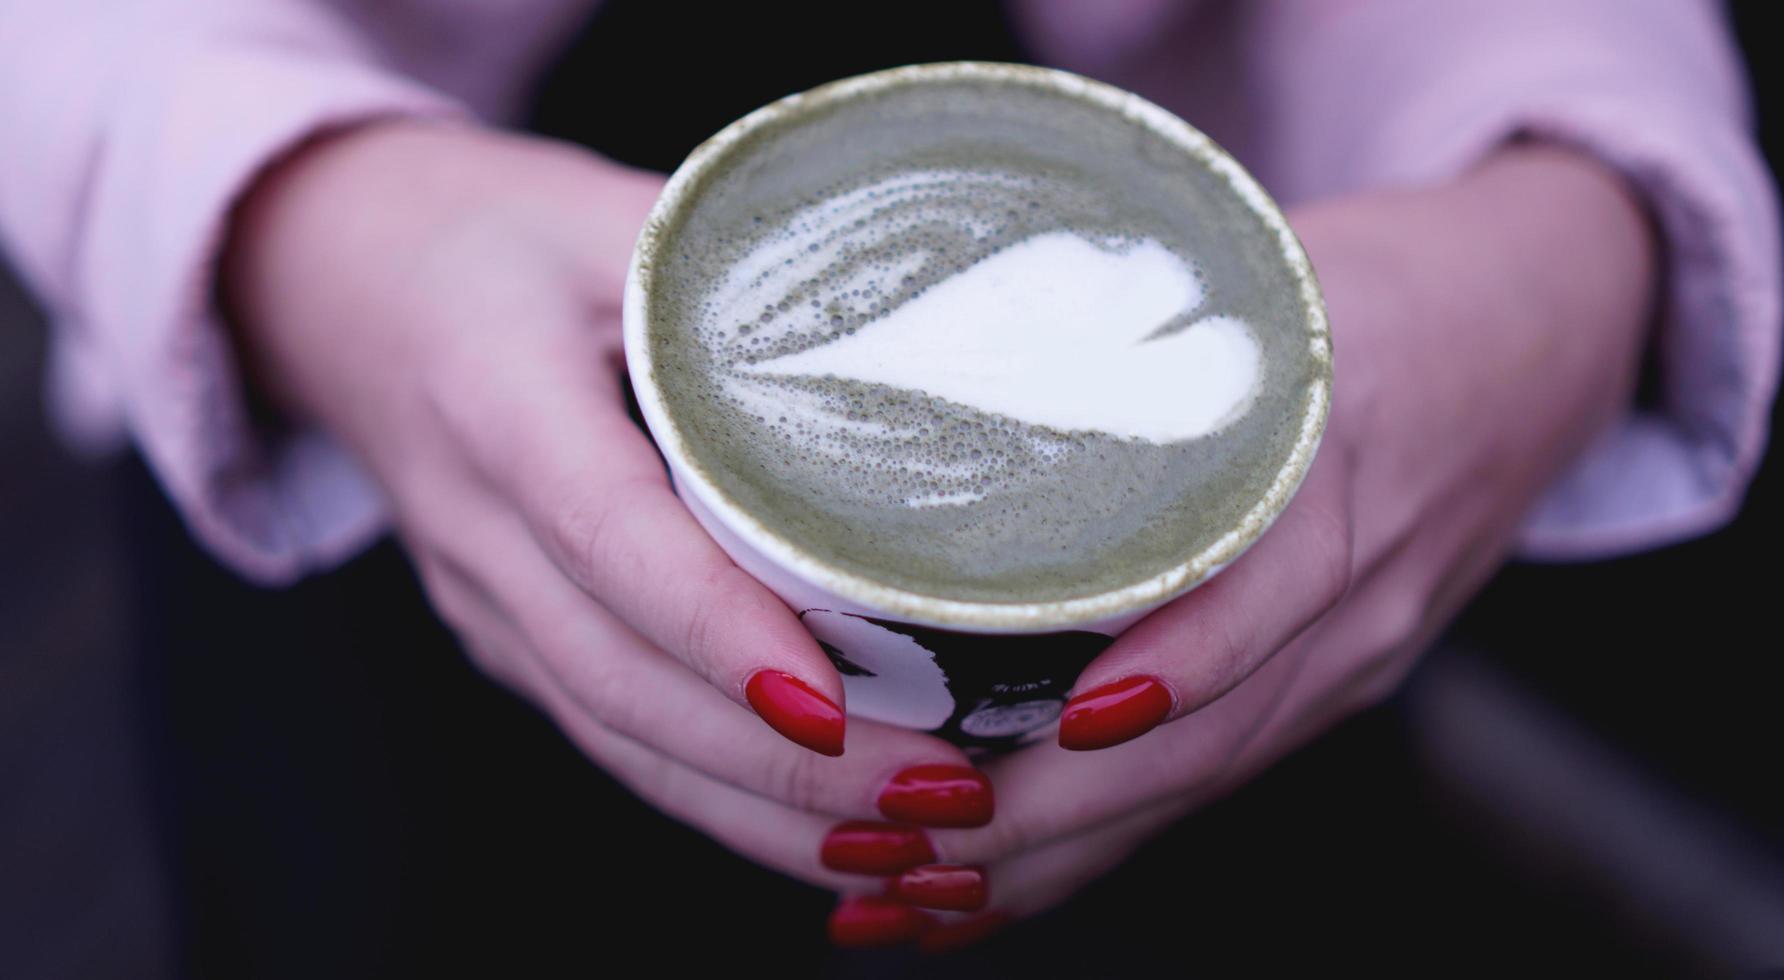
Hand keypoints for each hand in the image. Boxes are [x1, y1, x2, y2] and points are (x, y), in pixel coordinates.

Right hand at [222, 121, 1003, 892]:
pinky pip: (611, 738)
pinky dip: (718, 798)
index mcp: (493, 397)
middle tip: (935, 794)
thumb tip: (924, 329)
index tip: (829, 701)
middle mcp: (474, 525)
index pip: (605, 533)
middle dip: (778, 761)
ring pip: (616, 736)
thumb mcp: (610, 214)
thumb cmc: (495, 238)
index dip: (714, 626)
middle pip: (619, 677)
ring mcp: (482, 599)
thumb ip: (742, 275)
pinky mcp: (508, 637)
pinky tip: (827, 832)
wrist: (342, 285)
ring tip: (913, 837)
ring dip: (762, 808)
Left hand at [815, 144, 1657, 946]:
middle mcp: (1363, 585)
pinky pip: (1225, 773)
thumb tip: (957, 335)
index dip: (1180, 663)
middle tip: (914, 835)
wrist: (1541, 328)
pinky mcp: (1342, 680)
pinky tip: (1012, 881)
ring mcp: (1360, 650)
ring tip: (928, 888)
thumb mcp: (1280, 270)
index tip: (1071, 719)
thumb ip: (1148, 317)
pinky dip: (1116, 836)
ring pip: (1211, 776)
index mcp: (1347, 459)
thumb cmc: (1384, 289)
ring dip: (1068, 849)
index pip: (1271, 584)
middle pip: (1219, 730)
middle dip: (1060, 806)